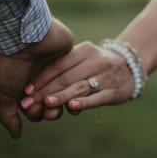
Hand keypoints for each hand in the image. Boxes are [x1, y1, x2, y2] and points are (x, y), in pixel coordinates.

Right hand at [0, 17, 72, 138]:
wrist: (22, 36)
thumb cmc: (8, 65)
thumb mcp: (1, 94)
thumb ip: (8, 116)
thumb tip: (16, 136)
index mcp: (23, 86)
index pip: (35, 109)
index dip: (35, 113)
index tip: (31, 108)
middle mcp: (39, 78)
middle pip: (52, 104)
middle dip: (50, 110)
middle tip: (47, 107)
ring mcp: (55, 68)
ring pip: (66, 93)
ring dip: (63, 101)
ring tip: (59, 102)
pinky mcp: (69, 57)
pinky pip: (76, 77)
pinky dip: (74, 86)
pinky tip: (73, 91)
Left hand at [21, 41, 135, 114]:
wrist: (131, 67)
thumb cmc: (98, 65)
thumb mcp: (84, 58)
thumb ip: (64, 68)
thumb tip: (34, 87)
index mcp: (85, 50)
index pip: (59, 65)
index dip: (41, 78)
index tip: (26, 90)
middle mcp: (96, 61)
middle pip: (67, 77)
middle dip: (45, 91)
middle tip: (28, 103)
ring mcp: (106, 76)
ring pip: (80, 87)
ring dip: (61, 96)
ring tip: (46, 103)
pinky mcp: (114, 91)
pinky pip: (97, 97)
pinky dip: (84, 102)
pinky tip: (72, 107)